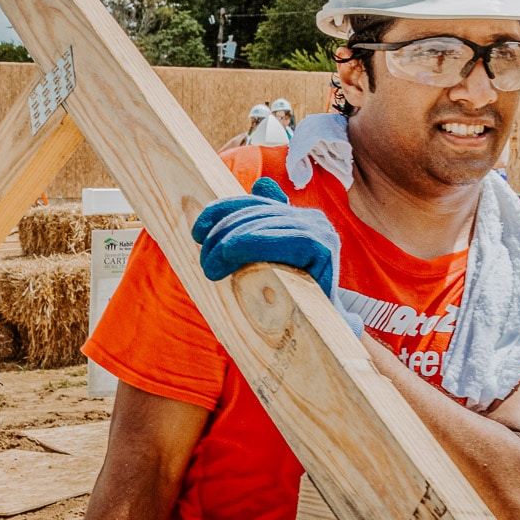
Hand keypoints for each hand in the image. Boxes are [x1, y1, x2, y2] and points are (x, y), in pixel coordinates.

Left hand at [193, 176, 340, 299]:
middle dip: (221, 233)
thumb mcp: (266, 262)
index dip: (220, 210)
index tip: (195, 232)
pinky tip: (230, 251)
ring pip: (265, 224)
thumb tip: (261, 183)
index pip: (252, 202)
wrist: (318, 335)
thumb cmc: (285, 303)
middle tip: (205, 263)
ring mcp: (320, 232)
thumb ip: (261, 228)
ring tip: (211, 267)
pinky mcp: (324, 250)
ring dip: (229, 242)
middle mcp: (311, 219)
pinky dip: (255, 242)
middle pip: (255, 213)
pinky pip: (286, 238)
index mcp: (295, 217)